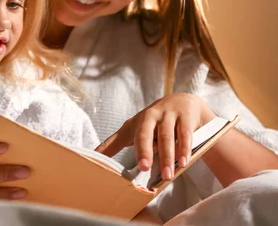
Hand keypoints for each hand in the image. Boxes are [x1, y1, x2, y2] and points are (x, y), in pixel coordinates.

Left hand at [95, 93, 215, 181]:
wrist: (183, 101)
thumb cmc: (155, 121)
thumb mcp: (135, 129)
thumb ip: (115, 143)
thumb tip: (92, 156)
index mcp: (136, 122)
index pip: (121, 137)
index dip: (111, 149)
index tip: (104, 165)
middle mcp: (150, 116)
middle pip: (144, 134)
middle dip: (144, 151)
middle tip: (144, 168)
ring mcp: (168, 115)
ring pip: (166, 136)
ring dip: (167, 157)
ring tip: (168, 175)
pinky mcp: (185, 117)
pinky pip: (184, 134)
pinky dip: (184, 148)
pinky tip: (184, 162)